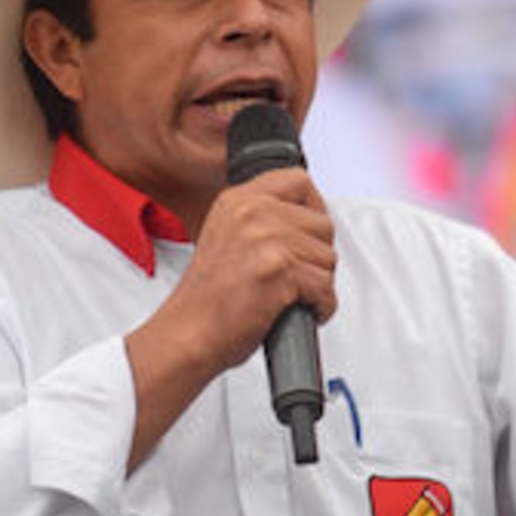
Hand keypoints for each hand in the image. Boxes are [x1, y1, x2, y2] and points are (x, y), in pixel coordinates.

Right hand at [168, 167, 337, 371]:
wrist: (188, 334)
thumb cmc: (209, 299)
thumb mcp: (228, 236)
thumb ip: (263, 219)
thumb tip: (309, 221)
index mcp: (238, 200)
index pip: (299, 181)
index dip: (314, 210)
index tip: (308, 236)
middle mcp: (251, 212)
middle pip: (323, 225)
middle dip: (316, 257)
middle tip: (294, 277)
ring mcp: (265, 239)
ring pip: (327, 259)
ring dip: (317, 285)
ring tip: (288, 296)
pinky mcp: (278, 270)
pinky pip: (325, 289)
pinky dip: (320, 308)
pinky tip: (295, 311)